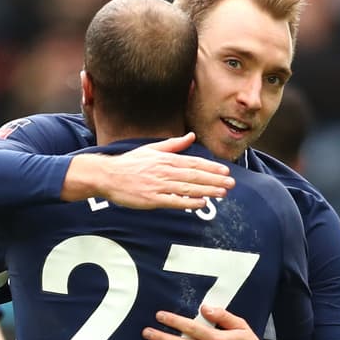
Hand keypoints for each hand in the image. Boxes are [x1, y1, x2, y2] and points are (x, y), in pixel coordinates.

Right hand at [68, 133, 233, 209]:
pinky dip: (188, 202)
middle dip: (214, 180)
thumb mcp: (152, 149)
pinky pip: (174, 201)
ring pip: (187, 188)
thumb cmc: (130, 163)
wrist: (108, 175)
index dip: (211, 167)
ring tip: (222, 193)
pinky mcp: (152, 199)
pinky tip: (201, 203)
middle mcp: (164, 171)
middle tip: (231, 183)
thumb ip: (173, 145)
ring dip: (207, 190)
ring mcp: (158, 185)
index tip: (225, 171)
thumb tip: (191, 136)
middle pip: (194, 176)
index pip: (193, 163)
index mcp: (166, 159)